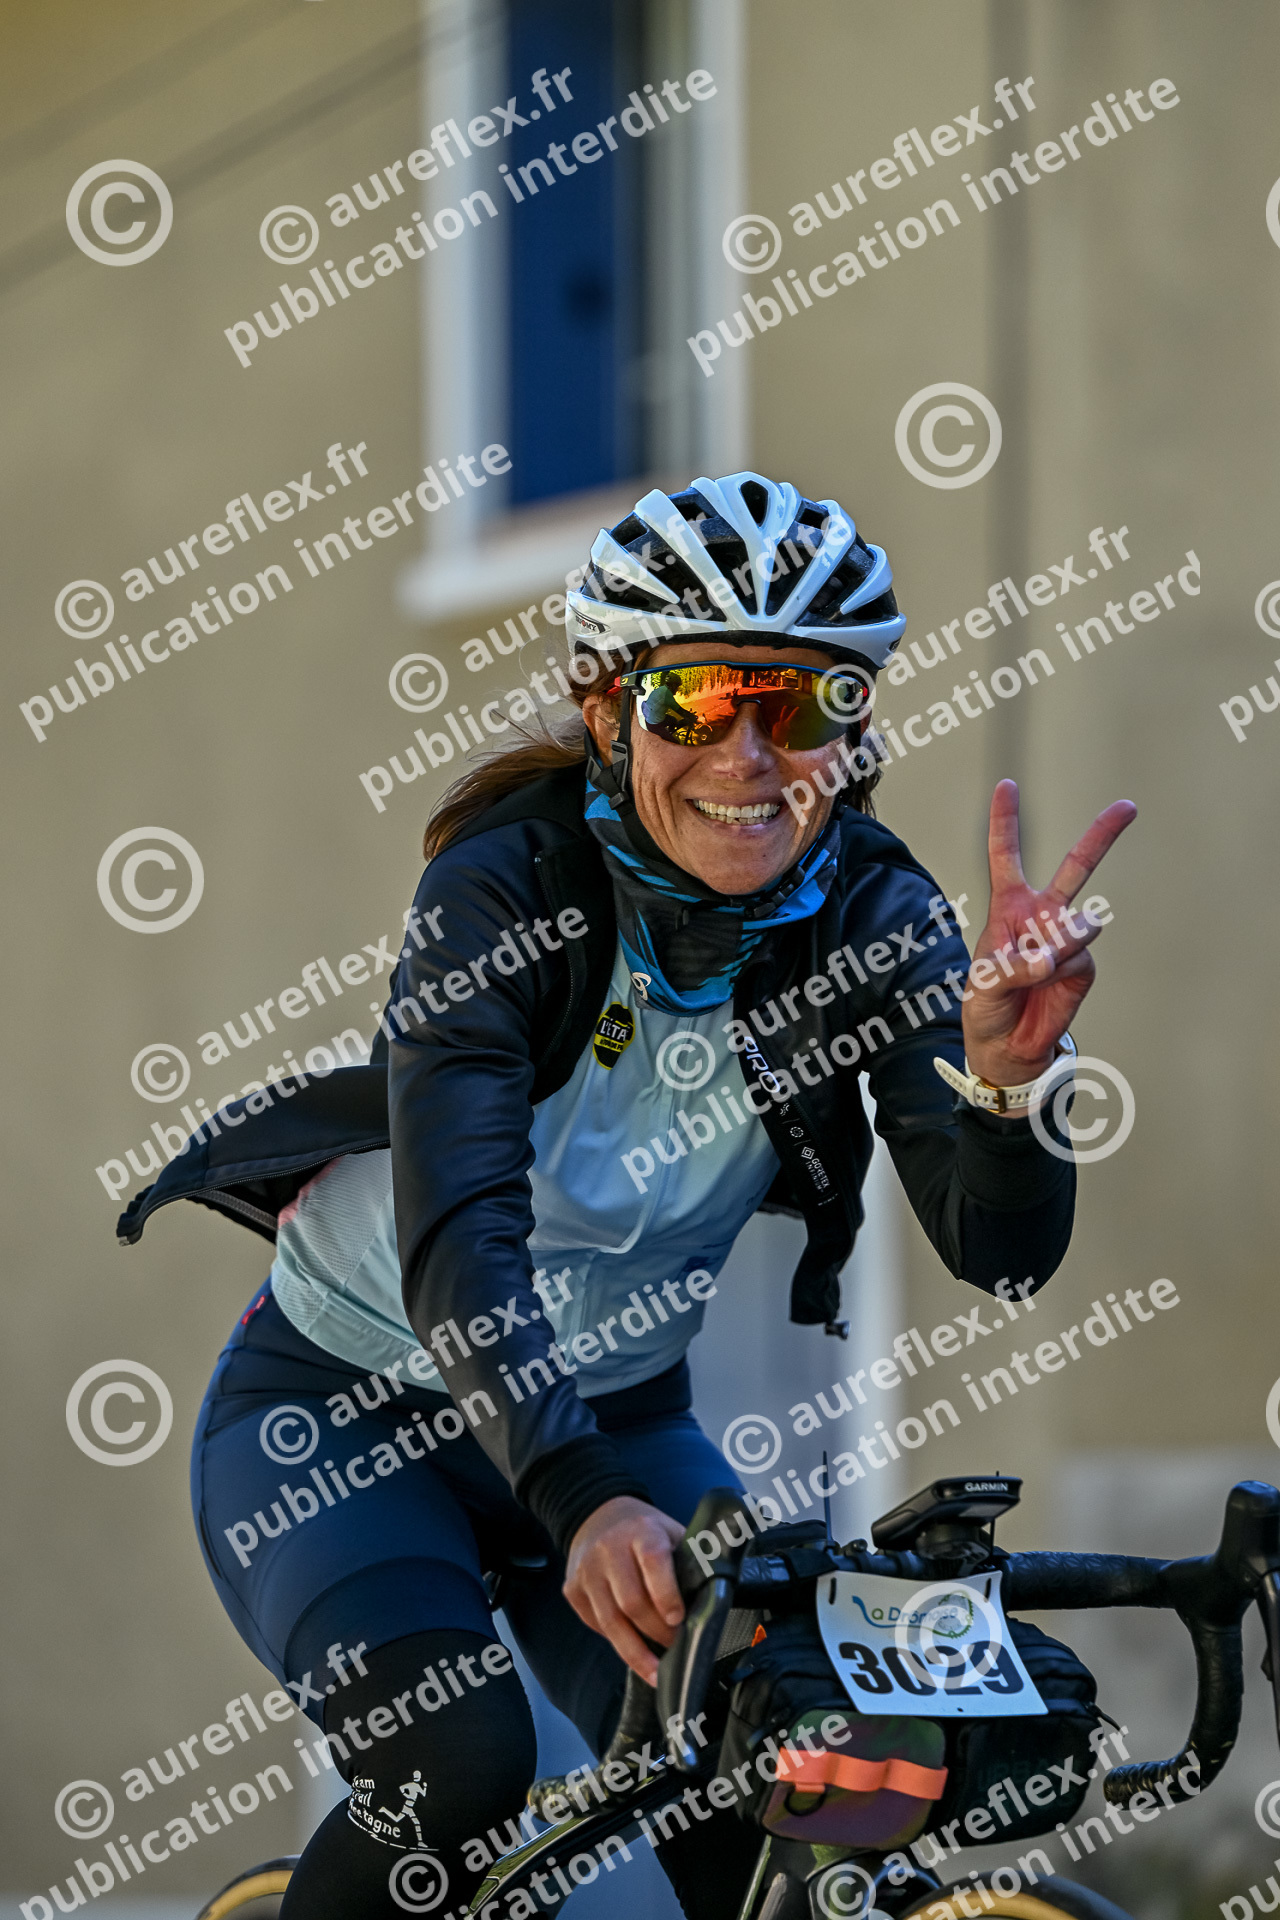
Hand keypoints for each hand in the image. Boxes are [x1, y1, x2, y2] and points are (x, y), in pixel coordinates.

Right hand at [564, 1495, 685, 1683]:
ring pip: (611, 1622)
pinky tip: (631, 1649)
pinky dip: (615, 1641)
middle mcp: (609, 1549)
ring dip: (636, 1652)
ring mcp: (587, 1570)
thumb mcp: (671, 1532)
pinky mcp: (572, 1589)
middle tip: (676, 1645)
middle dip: (657, 1632)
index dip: (666, 1594)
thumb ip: (689, 1561)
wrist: (597, 1514)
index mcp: (642, 1531)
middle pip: (632, 1602)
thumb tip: (714, 1601)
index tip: (678, 1619)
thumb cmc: (643, 1530)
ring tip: (655, 1671)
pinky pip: (595, 1625)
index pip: (654, 1562)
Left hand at [961, 780, 1136, 1092]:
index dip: (1006, 821)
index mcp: (1008, 906)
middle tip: (1128, 806)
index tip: (1007, 786)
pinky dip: (1061, 973)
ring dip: (1058, 946)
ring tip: (1037, 972)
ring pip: (1077, 926)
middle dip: (1102, 836)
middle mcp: (1041, 915)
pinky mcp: (1082, 966)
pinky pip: (1078, 958)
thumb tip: (1050, 957)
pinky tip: (1048, 986)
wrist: (1007, 1046)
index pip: (1006, 856)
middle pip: (1075, 867)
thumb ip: (1013, 966)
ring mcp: (1065, 938)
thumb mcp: (985, 983)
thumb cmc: (987, 1005)